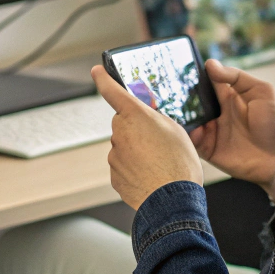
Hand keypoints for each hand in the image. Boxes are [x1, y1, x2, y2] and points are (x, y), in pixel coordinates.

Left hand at [91, 65, 203, 210]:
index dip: (103, 79)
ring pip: (125, 147)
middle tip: (159, 142)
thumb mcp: (177, 130)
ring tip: (159, 163)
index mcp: (135, 116)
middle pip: (124, 124)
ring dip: (138, 151)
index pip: (113, 91)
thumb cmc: (179, 165)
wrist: (172, 202)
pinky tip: (151, 176)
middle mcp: (120, 133)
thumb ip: (157, 119)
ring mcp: (114, 156)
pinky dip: (135, 169)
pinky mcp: (114, 176)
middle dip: (137, 129)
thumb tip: (148, 121)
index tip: (96, 71)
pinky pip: (124, 166)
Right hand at [189, 60, 274, 204]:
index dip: (192, 75)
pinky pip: (191, 141)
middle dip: (180, 95)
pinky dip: (188, 135)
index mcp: (227, 95)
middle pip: (191, 101)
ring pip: (188, 120)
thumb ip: (236, 77)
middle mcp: (215, 112)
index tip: (179, 68)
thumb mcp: (262, 91)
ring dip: (181, 115)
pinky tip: (192, 129)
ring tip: (176, 109)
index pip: (204, 81)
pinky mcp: (208, 149)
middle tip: (170, 90)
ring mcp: (211, 130)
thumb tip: (210, 64)